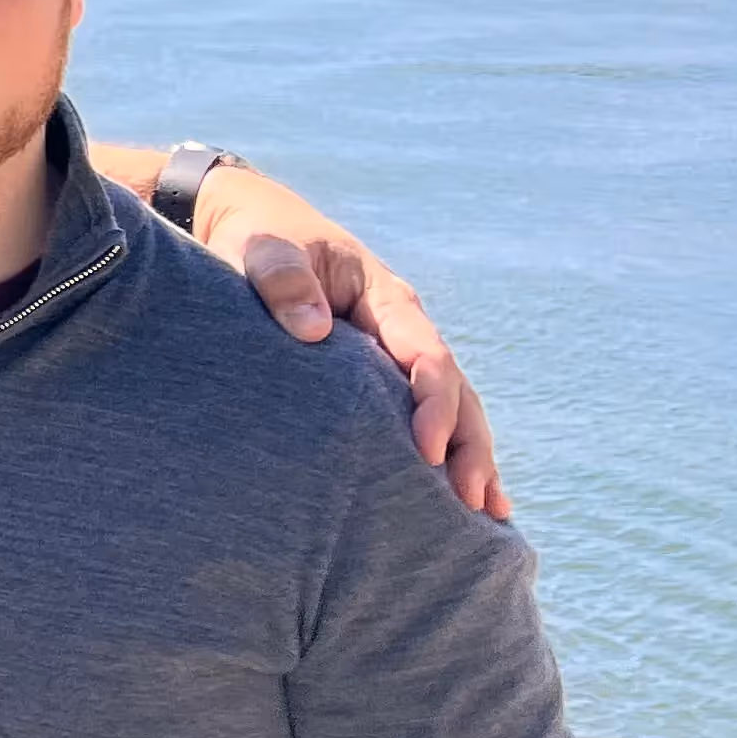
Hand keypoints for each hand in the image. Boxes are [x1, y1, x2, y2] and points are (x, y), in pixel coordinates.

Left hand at [192, 167, 504, 519]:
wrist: (250, 223)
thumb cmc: (258, 235)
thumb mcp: (265, 249)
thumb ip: (283, 280)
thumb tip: (314, 329)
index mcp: (386, 299)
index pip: (425, 356)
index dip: (433, 404)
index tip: (427, 451)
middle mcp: (403, 329)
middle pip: (454, 391)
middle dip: (469, 445)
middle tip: (474, 502)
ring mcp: (396, 353)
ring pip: (451, 408)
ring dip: (471, 457)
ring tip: (487, 515)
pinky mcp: (378, 375)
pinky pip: (422, 415)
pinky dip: (446, 454)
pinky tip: (464, 502)